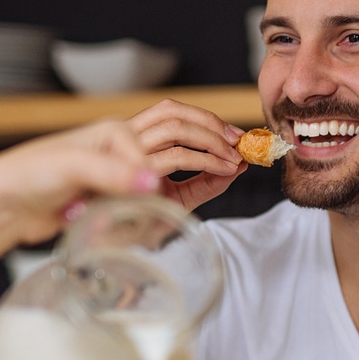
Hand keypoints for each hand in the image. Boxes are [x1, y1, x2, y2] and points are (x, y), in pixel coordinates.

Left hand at [0, 121, 159, 245]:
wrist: (2, 206)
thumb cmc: (26, 174)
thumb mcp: (72, 166)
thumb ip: (113, 173)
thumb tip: (151, 182)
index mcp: (116, 134)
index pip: (156, 163)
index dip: (148, 187)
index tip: (132, 204)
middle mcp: (117, 156)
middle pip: (153, 182)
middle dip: (137, 203)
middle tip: (112, 211)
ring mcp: (111, 182)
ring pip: (142, 205)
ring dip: (122, 217)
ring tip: (93, 214)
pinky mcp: (104, 206)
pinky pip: (126, 221)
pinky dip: (114, 227)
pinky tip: (91, 224)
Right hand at [130, 99, 249, 211]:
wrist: (119, 248)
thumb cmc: (144, 222)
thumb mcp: (180, 198)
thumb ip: (205, 182)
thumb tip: (239, 165)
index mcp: (133, 142)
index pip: (168, 112)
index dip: (205, 119)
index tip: (233, 135)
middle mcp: (127, 141)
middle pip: (171, 111)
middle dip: (212, 123)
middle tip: (239, 141)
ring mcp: (129, 153)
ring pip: (175, 127)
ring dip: (212, 140)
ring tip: (233, 158)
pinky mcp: (136, 172)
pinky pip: (177, 156)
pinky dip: (207, 160)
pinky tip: (223, 170)